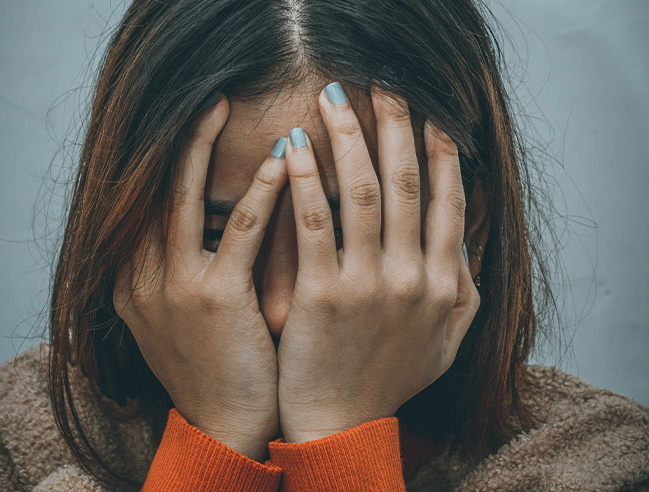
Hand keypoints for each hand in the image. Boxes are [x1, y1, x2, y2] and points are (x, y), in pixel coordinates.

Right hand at [113, 94, 287, 460]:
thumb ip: (184, 268)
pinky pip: (238, 231)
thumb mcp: (182, 315)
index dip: (167, 159)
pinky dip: (260, 192)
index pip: (145, 204)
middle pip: (154, 190)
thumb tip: (214, 220)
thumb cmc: (215, 366)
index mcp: (132, 280)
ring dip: (205, 147)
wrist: (224, 426)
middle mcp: (140, 277)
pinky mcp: (213, 298)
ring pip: (184, 198)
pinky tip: (281, 161)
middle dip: (179, 140)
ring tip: (224, 106)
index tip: (192, 124)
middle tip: (206, 98)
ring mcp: (172, 287)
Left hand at [277, 84, 479, 442]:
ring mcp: (368, 284)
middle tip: (383, 85)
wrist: (342, 426)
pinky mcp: (322, 294)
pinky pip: (313, 223)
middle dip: (395, 127)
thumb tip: (465, 242)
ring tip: (334, 99)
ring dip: (349, 138)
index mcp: (443, 284)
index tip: (430, 115)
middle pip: (405, 183)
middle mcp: (413, 277)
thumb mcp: (445, 343)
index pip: (447, 202)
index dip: (440, 153)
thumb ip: (464, 292)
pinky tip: (292, 146)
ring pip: (361, 192)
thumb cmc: (388, 381)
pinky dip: (304, 180)